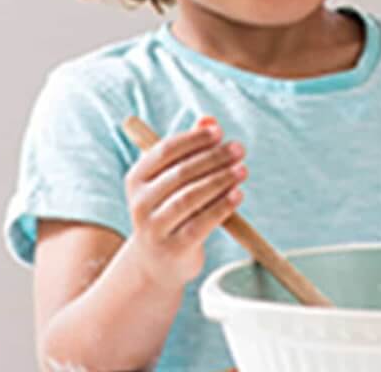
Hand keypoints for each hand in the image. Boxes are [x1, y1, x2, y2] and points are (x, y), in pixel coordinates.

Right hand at [121, 118, 245, 288]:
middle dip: (214, 158)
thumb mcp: (174, 179)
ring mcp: (154, 227)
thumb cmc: (171, 209)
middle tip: (239, 150)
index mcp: (137, 179)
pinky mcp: (173, 248)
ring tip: (242, 170)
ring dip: (221, 180)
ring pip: (190, 198)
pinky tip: (238, 194)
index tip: (219, 132)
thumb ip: (190, 149)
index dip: (194, 139)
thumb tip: (208, 119)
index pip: (165, 151)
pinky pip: (201, 223)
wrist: (157, 261)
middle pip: (181, 173)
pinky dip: (222, 206)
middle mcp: (140, 203)